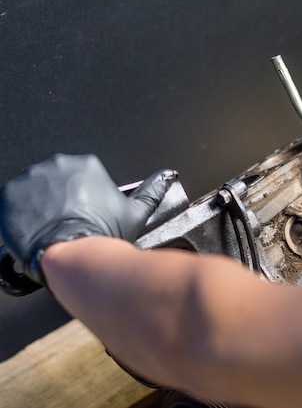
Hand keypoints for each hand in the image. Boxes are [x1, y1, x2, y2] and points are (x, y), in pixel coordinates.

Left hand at [0, 154, 176, 285]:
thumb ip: (153, 190)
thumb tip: (168, 176)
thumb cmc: (101, 235)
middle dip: (59, 198)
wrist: (73, 255)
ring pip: (33, 190)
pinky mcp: (9, 193)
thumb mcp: (135, 213)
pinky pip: (11, 201)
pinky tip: (34, 229)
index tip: (82, 212)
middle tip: (68, 221)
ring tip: (51, 227)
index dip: (81, 197)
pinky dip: (20, 215)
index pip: (80, 176)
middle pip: (55, 180)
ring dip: (39, 206)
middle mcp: (58, 164)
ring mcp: (31, 177)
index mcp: (87, 164)